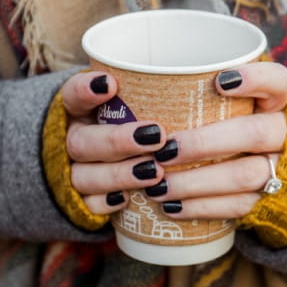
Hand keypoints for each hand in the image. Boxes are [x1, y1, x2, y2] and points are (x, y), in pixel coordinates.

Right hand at [60, 72, 167, 214]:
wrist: (91, 161)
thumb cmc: (124, 123)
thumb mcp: (130, 103)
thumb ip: (153, 93)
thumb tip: (215, 82)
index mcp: (77, 111)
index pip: (72, 95)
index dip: (85, 90)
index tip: (110, 84)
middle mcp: (71, 139)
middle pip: (81, 142)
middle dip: (118, 140)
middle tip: (157, 136)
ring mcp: (72, 171)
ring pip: (84, 176)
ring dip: (118, 174)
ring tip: (154, 172)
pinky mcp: (78, 201)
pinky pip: (86, 205)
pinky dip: (104, 202)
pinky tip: (125, 199)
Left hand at [143, 61, 286, 219]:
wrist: (279, 173)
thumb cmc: (234, 124)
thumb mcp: (228, 102)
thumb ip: (197, 93)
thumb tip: (124, 84)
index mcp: (276, 100)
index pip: (278, 81)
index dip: (254, 79)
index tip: (220, 81)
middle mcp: (283, 132)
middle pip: (254, 133)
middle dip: (205, 143)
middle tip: (163, 150)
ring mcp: (280, 168)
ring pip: (245, 175)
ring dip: (196, 182)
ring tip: (158, 186)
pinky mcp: (269, 200)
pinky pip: (239, 206)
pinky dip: (202, 207)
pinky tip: (171, 207)